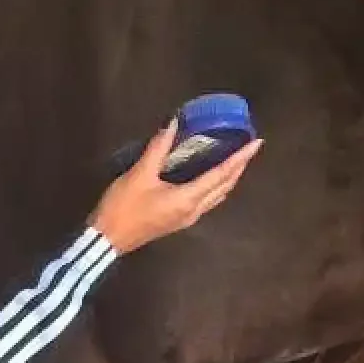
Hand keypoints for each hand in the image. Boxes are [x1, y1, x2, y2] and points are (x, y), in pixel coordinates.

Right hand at [88, 122, 260, 253]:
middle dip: (239, 167)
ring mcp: (188, 218)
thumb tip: (173, 123)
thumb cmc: (124, 206)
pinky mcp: (179, 220)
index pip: (222, 175)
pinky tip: (212, 177)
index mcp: (188, 198)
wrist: (107, 239)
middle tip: (250, 148)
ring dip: (230, 178)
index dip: (240, 158)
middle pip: (225, 187)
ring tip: (237, 160)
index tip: (256, 143)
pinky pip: (208, 200)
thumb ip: (158, 148)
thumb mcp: (139, 174)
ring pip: (218, 196)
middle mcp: (194, 210)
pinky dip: (216, 186)